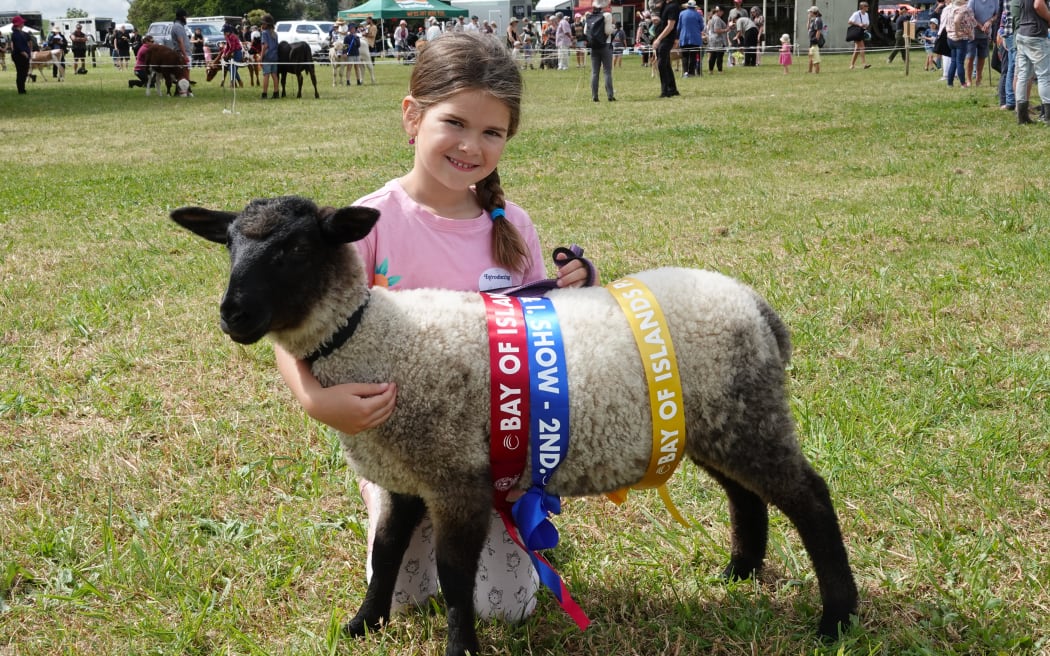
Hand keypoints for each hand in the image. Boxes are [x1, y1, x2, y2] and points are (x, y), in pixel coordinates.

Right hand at [275, 346, 397, 434]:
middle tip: (393, 390)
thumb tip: (387, 386)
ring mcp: (360, 428)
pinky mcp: (355, 431)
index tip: (393, 384)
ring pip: (381, 419)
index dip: (391, 391)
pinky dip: (379, 416)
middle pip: (386, 410)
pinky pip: (373, 424)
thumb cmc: (334, 393)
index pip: (384, 400)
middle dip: (392, 399)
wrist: (318, 407)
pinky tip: (380, 409)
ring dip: (388, 409)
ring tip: (390, 398)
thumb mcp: (353, 388)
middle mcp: (364, 421)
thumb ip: (371, 388)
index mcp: (364, 409)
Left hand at [554, 254, 596, 287]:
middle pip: (580, 272)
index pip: (576, 263)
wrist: (585, 289)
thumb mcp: (568, 269)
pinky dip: (578, 291)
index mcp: (583, 262)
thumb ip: (564, 262)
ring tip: (563, 289)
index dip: (566, 268)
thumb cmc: (573, 277)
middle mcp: (590, 269)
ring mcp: (594, 279)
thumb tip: (559, 255)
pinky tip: (571, 293)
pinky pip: (586, 290)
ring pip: (583, 282)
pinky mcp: (594, 288)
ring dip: (572, 285)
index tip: (558, 274)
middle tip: (559, 283)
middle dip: (568, 278)